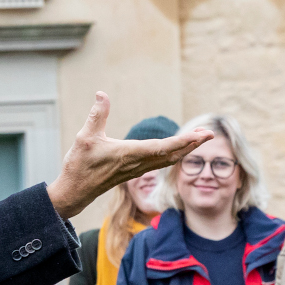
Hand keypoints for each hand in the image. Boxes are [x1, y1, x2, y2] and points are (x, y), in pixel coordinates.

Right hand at [47, 93, 209, 217]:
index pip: (164, 147)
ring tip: (200, 138)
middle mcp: (139, 163)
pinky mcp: (135, 170)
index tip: (200, 135)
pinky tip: (180, 149)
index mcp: (130, 154)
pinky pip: (161, 162)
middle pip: (172, 154)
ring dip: (186, 149)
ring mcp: (138, 168)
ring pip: (169, 159)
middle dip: (192, 144)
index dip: (183, 141)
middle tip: (209, 134)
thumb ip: (96, 115)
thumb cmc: (79, 165)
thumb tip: (102, 94)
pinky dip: (175, 154)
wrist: (75, 191)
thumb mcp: (84, 137)